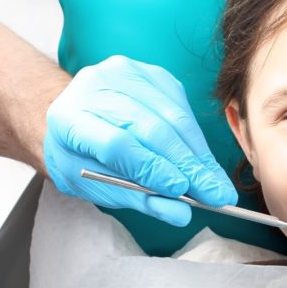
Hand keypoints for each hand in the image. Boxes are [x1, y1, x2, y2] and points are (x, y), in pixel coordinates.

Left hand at [43, 55, 236, 225]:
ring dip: (200, 155)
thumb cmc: (84, 157)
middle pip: (151, 128)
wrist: (78, 116)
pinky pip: (183, 108)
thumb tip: (180, 214)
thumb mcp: (99, 186)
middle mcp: (95, 87)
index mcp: (69, 119)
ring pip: (174, 117)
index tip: (181, 191)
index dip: (151, 167)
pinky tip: (205, 161)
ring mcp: (126, 73)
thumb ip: (138, 198)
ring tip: (217, 184)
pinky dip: (197, 139)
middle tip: (215, 194)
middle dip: (188, 166)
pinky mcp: (152, 73)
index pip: (117, 143)